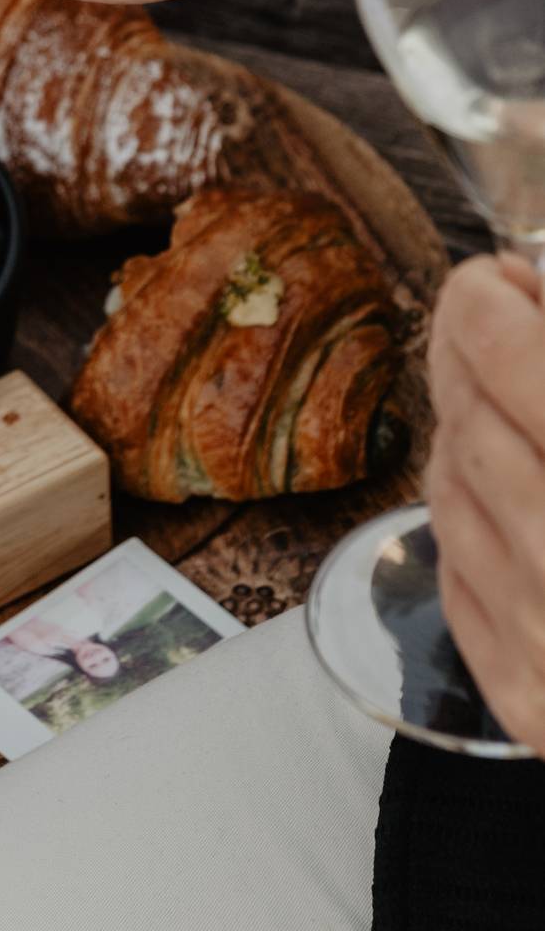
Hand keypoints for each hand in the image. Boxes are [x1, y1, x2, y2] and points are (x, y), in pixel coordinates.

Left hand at [427, 252, 544, 753]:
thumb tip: (530, 293)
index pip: (511, 356)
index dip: (487, 304)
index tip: (492, 279)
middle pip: (473, 421)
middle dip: (467, 355)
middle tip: (482, 321)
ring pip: (452, 491)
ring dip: (464, 429)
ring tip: (496, 400)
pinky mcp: (535, 709)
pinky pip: (456, 574)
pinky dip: (468, 515)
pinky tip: (501, 488)